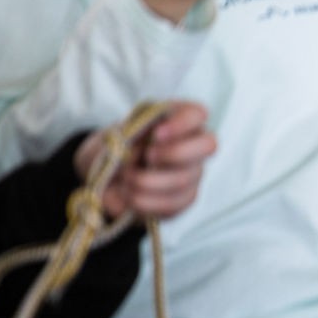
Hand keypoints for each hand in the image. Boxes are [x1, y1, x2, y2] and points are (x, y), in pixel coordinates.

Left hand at [75, 102, 216, 221]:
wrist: (108, 174)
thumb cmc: (118, 146)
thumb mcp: (117, 133)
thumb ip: (128, 138)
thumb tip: (138, 155)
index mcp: (181, 118)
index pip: (198, 114)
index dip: (182, 124)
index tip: (157, 134)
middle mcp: (195, 143)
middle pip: (208, 145)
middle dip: (174, 154)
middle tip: (148, 156)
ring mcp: (194, 172)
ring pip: (184, 179)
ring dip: (147, 181)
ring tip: (127, 178)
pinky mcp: (185, 198)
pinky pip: (173, 203)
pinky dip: (145, 202)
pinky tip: (130, 195)